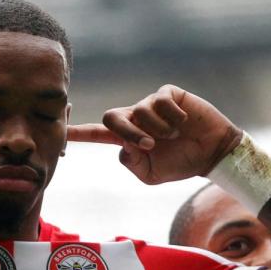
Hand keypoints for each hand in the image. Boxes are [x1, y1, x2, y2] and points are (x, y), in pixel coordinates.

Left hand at [67, 84, 242, 184]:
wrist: (212, 152)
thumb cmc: (180, 163)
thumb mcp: (151, 175)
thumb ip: (133, 163)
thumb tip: (124, 143)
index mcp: (126, 138)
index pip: (96, 133)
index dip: (77, 133)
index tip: (59, 131)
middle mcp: (134, 118)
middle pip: (112, 117)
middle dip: (128, 131)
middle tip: (150, 145)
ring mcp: (150, 105)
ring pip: (139, 112)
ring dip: (158, 129)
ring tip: (174, 135)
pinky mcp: (167, 94)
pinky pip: (160, 102)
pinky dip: (173, 117)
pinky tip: (183, 121)